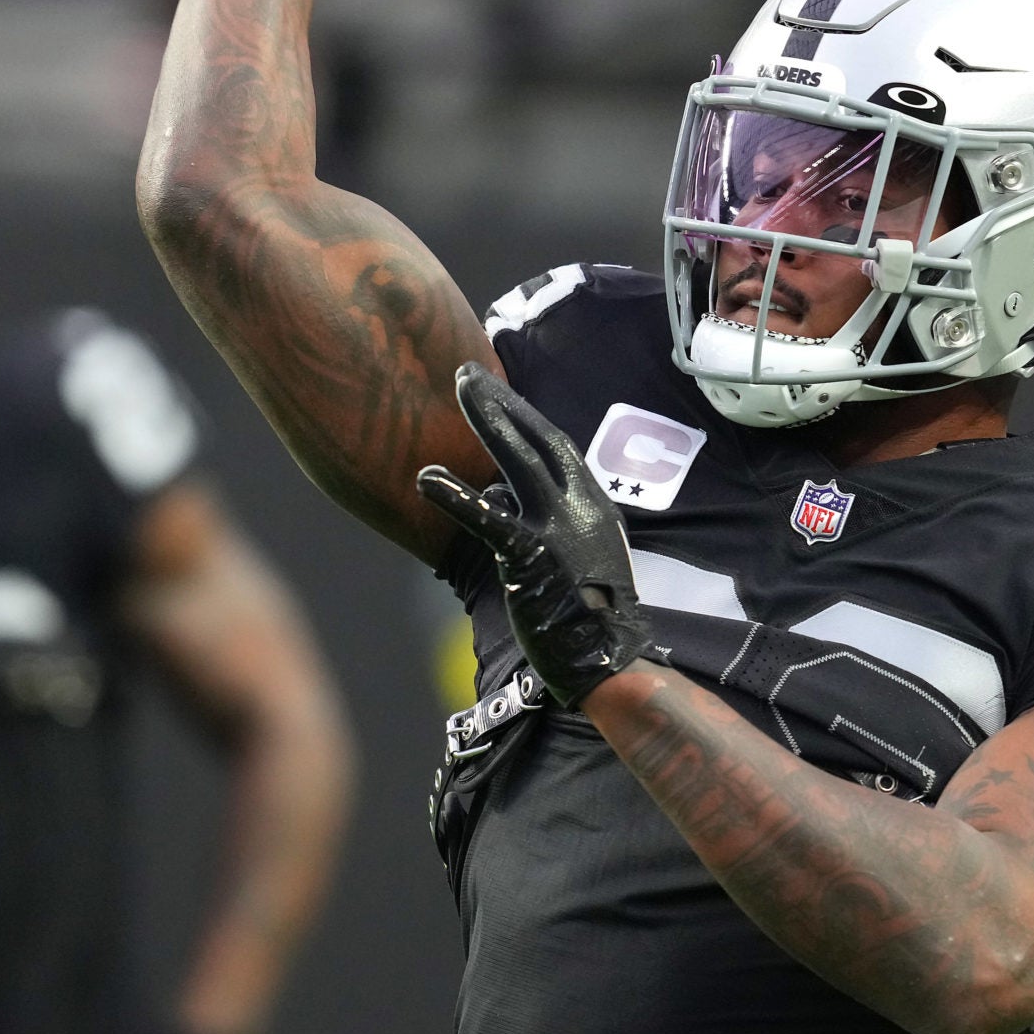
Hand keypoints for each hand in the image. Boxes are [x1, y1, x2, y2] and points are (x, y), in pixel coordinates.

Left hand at [417, 365, 650, 705]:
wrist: (609, 661)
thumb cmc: (590, 616)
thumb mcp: (580, 554)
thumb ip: (547, 518)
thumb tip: (501, 493)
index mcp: (593, 505)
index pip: (554, 445)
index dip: (522, 413)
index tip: (495, 388)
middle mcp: (580, 507)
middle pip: (538, 439)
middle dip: (502, 401)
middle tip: (467, 371)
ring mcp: (559, 530)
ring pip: (520, 461)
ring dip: (489, 421)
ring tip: (459, 388)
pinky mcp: (533, 558)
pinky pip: (489, 520)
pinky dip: (456, 496)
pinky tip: (425, 478)